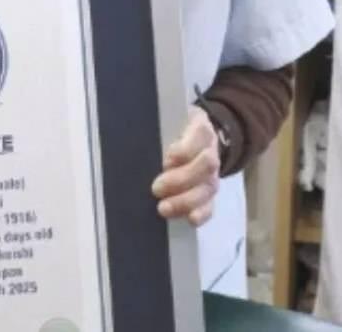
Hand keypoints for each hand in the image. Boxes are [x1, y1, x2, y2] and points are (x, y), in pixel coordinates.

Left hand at [151, 106, 220, 225]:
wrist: (190, 139)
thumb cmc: (168, 129)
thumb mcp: (163, 121)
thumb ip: (153, 129)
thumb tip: (128, 143)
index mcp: (199, 126)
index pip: (200, 134)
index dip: (185, 149)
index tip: (166, 160)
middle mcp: (210, 150)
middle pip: (207, 164)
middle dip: (182, 178)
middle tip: (156, 188)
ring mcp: (213, 173)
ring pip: (208, 187)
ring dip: (186, 200)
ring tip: (163, 208)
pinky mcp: (209, 193)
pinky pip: (211, 205)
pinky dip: (201, 213)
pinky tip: (189, 219)